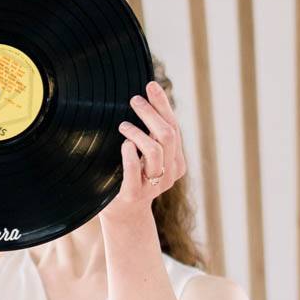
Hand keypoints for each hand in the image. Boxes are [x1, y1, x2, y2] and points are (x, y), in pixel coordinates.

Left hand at [104, 80, 187, 225]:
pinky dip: (129, 152)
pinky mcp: (134, 194)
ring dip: (138, 132)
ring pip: (154, 150)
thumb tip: (148, 95)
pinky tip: (123, 144)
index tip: (150, 85)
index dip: (162, 105)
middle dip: (151, 113)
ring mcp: (154, 186)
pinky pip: (134, 169)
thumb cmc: (132, 176)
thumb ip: (151, 132)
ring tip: (123, 126)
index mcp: (177, 162)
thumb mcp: (146, 153)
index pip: (174, 127)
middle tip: (134, 100)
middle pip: (167, 135)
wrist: (124, 214)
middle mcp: (170, 174)